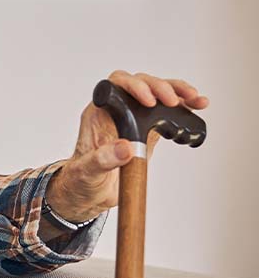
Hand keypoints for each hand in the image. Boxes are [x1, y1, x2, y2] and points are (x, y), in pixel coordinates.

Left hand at [47, 71, 208, 223]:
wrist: (88, 192)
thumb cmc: (80, 179)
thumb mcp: (86, 171)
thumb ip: (103, 160)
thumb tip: (127, 148)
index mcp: (97, 113)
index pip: (114, 85)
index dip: (133, 87)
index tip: (149, 101)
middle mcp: (115, 111)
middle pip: (139, 84)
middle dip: (159, 87)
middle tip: (175, 102)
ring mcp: (132, 119)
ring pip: (156, 94)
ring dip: (177, 92)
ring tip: (196, 99)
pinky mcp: (147, 131)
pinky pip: (166, 114)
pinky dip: (183, 109)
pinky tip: (197, 107)